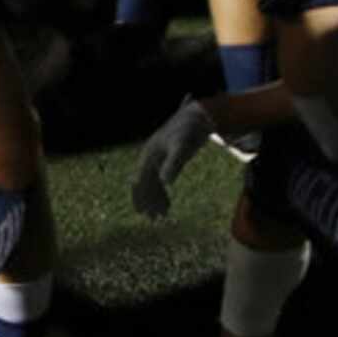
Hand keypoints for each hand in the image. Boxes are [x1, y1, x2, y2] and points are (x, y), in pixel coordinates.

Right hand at [130, 99, 215, 219]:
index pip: (139, 181)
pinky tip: (168, 205)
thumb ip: (173, 165)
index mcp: (148, 155)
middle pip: (144, 185)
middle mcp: (150, 157)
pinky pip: (160, 181)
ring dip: (155, 200)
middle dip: (148, 202)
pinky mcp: (168, 161)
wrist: (199, 116)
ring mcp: (158, 159)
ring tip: (162, 216)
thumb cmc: (188, 131)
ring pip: (152, 185)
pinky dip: (162, 194)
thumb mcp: (181, 148)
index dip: (140, 198)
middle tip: (154, 220)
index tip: (142, 213)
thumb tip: (165, 183)